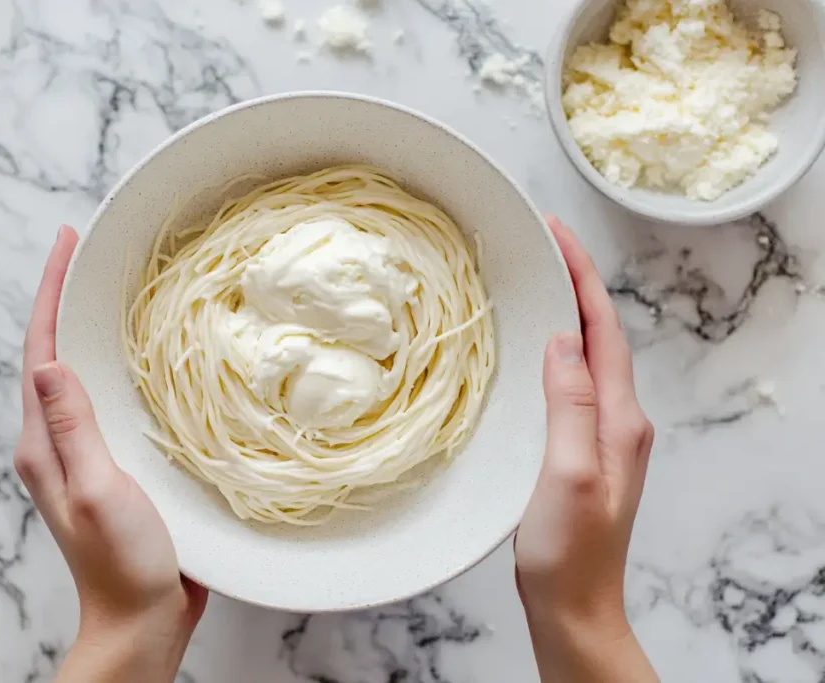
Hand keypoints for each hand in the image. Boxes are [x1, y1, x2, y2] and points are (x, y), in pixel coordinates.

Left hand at [16, 226, 206, 682]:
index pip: (40, 354)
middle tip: (86, 254)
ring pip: (81, 377)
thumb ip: (74, 429)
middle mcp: (56, 443)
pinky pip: (107, 402)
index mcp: (44, 445)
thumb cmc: (124, 563)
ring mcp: (83, 455)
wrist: (142, 620)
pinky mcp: (113, 466)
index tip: (65, 245)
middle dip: (64, 301)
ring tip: (110, 289)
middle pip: (53, 356)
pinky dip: (117, 367)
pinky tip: (141, 358)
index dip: (49, 295)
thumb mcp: (99, 490)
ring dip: (90, 330)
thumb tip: (49, 363)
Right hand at [515, 218, 656, 681]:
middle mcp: (617, 419)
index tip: (556, 233)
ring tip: (535, 281)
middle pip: (600, 335)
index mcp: (619, 418)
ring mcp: (600, 435)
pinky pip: (570, 383)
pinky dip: (553, 351)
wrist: (573, 606)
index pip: (603, 329)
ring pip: (585, 357)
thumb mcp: (569, 474)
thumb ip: (571, 404)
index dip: (582, 277)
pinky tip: (529, 350)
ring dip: (566, 313)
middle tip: (541, 244)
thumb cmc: (571, 551)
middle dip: (575, 283)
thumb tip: (564, 339)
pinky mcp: (579, 449)